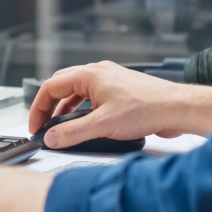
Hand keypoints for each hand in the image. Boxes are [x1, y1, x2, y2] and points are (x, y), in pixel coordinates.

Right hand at [30, 61, 195, 146]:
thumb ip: (73, 133)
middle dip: (49, 106)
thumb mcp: (103, 125)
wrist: (176, 108)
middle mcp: (97, 73)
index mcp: (89, 74)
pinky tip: (86, 123)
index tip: (36, 126)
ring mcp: (109, 80)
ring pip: (77, 91)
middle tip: (43, 125)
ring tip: (61, 127)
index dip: (38, 108)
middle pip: (61, 85)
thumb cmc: (147, 108)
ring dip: (66, 108)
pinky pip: (92, 96)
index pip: (50, 87)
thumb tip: (52, 138)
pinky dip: (82, 109)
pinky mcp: (120, 90)